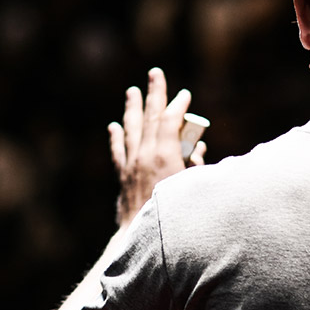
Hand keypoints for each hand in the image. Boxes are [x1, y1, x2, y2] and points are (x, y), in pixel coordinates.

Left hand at [108, 67, 203, 226]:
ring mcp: (131, 165)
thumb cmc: (176, 213)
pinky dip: (116, 137)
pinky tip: (114, 126)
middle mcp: (144, 155)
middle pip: (149, 118)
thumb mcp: (194, 186)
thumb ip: (194, 163)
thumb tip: (195, 148)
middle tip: (155, 74)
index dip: (178, 106)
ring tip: (132, 91)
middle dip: (154, 94)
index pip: (170, 121)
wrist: (144, 235)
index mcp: (164, 156)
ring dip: (132, 109)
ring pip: (130, 129)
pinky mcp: (122, 177)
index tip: (184, 95)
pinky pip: (118, 151)